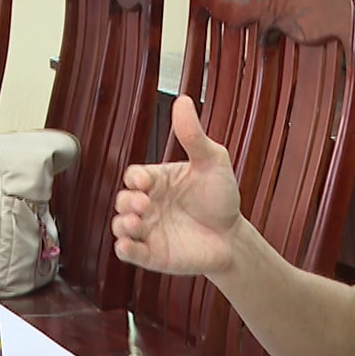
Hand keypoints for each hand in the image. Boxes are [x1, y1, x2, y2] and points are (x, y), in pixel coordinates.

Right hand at [110, 95, 241, 276]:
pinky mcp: (152, 254)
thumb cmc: (220, 197)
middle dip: (127, 201)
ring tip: (136, 223)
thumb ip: (193, 135)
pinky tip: (129, 245)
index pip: (134, 175)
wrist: (233, 237)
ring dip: (123, 224)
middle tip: (144, 203)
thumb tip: (183, 101)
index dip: (135, 178)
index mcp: (158, 181)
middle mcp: (149, 204)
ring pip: (121, 226)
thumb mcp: (212, 161)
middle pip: (123, 200)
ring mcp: (148, 230)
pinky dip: (124, 249)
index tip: (144, 181)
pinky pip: (129, 252)